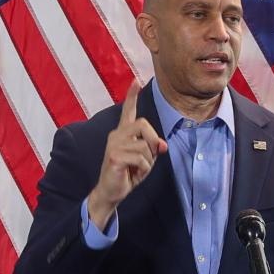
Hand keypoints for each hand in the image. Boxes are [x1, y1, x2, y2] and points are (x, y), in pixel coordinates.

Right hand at [88, 82, 165, 228]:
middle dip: (153, 140)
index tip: (136, 81)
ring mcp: (113, 145)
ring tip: (138, 169)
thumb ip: (153, 148)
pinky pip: (140, 159)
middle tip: (155, 154)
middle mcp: (116, 135)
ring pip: (144, 146)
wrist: (111, 192)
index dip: (132, 96)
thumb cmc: (128, 174)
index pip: (128, 111)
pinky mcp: (114, 157)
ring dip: (148, 162)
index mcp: (123, 133)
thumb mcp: (145, 159)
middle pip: (143, 124)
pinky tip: (134, 174)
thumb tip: (162, 145)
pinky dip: (143, 170)